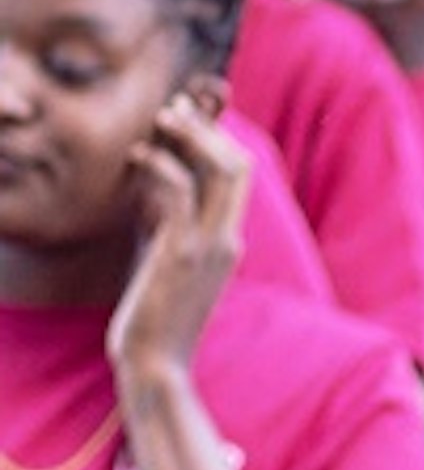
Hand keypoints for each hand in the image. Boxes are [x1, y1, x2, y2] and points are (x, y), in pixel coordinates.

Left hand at [110, 96, 249, 383]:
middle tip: (174, 108)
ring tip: (161, 119)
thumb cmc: (154, 316)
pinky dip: (162, 165)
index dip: (218, 139)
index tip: (186, 117)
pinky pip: (180, 192)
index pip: (239, 176)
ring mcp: (209, 245)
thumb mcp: (165, 259)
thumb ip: (166, 223)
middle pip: (238, 165)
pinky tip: (138, 156)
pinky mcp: (183, 252)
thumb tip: (153, 188)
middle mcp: (228, 238)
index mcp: (228, 240)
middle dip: (208, 129)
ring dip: (191, 136)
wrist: (155, 361)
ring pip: (221, 171)